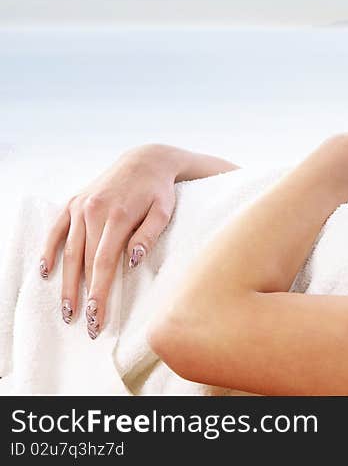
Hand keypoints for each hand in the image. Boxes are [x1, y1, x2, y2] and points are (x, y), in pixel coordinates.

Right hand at [39, 146, 177, 338]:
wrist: (145, 161)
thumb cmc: (158, 191)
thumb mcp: (163, 211)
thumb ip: (148, 235)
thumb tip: (132, 261)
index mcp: (117, 216)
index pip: (104, 263)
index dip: (99, 292)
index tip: (97, 318)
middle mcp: (93, 211)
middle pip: (83, 262)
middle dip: (82, 295)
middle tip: (84, 324)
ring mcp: (80, 206)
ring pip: (68, 251)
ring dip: (65, 282)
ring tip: (66, 309)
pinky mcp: (72, 203)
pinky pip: (56, 230)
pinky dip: (48, 251)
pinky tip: (46, 272)